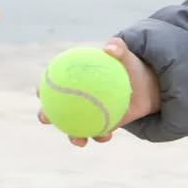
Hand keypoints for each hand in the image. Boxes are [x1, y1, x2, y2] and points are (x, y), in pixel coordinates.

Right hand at [37, 37, 160, 146]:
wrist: (147, 85)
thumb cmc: (131, 66)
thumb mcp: (126, 55)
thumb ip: (119, 48)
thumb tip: (109, 47)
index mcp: (76, 79)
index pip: (52, 83)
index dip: (42, 87)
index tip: (40, 91)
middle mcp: (77, 98)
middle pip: (54, 108)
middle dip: (46, 115)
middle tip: (47, 118)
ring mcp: (87, 113)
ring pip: (73, 126)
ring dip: (73, 135)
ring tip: (80, 140)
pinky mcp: (100, 124)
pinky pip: (96, 132)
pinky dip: (99, 135)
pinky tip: (107, 136)